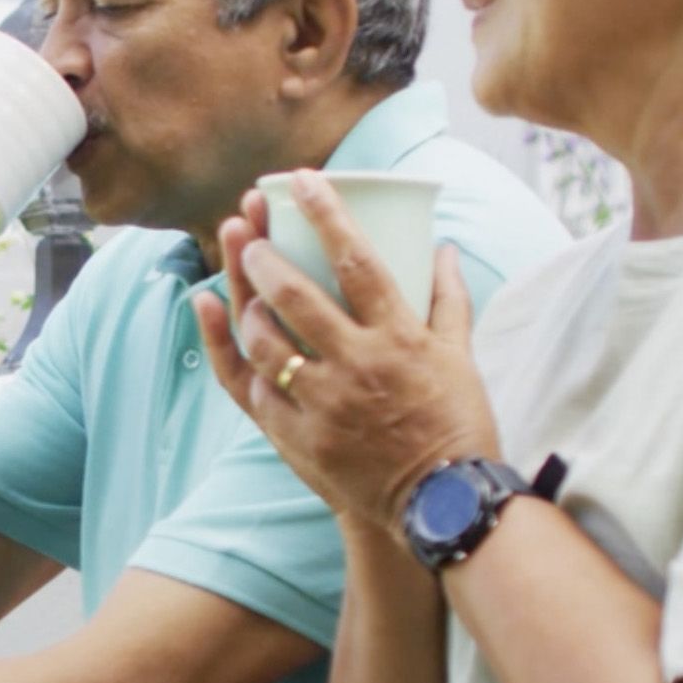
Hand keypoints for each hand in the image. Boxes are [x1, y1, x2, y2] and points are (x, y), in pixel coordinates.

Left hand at [191, 171, 502, 532]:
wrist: (443, 503)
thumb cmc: (457, 423)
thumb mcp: (460, 356)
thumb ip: (448, 297)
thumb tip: (443, 245)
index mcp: (399, 337)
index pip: (357, 260)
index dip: (327, 213)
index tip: (302, 179)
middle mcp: (358, 365)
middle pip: (295, 296)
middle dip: (262, 256)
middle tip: (248, 233)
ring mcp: (326, 405)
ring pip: (266, 342)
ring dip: (245, 304)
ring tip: (239, 279)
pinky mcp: (303, 440)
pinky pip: (256, 391)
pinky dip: (235, 355)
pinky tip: (222, 324)